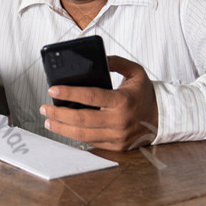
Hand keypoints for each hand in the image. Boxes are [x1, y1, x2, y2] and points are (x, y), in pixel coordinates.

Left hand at [40, 56, 157, 150]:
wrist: (162, 118)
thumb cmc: (145, 93)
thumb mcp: (136, 72)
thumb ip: (116, 62)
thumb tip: (97, 59)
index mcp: (123, 101)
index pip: (91, 97)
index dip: (69, 93)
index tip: (53, 90)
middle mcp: (119, 121)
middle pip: (82, 120)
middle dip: (58, 114)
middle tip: (44, 108)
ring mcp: (117, 136)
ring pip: (83, 135)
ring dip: (62, 128)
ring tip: (48, 121)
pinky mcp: (116, 146)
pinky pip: (91, 143)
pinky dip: (75, 136)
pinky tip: (64, 129)